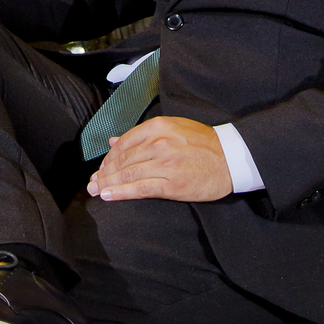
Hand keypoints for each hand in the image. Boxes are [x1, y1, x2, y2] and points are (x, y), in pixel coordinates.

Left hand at [87, 117, 231, 203]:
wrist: (232, 158)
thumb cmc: (203, 143)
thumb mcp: (174, 129)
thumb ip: (142, 135)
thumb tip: (113, 141)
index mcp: (159, 128)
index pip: (124, 143)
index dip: (109, 157)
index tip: (102, 167)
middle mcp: (159, 144)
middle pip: (123, 160)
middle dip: (104, 172)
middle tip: (92, 183)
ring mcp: (165, 164)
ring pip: (128, 174)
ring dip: (108, 183)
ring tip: (96, 190)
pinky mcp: (172, 184)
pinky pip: (140, 188)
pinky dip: (122, 192)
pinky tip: (109, 195)